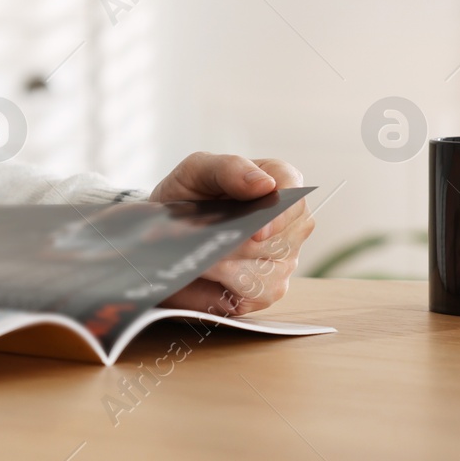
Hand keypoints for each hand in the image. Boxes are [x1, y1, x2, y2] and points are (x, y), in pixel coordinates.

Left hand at [148, 153, 314, 316]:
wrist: (164, 232)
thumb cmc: (188, 195)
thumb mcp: (197, 170)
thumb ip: (229, 168)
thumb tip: (265, 183)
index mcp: (279, 184)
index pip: (295, 196)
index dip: (279, 215)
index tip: (257, 231)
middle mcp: (290, 225)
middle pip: (281, 240)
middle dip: (239, 240)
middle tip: (205, 234)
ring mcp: (284, 261)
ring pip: (265, 268)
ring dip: (225, 261)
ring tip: (201, 248)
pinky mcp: (267, 291)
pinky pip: (254, 292)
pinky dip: (224, 282)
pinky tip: (207, 269)